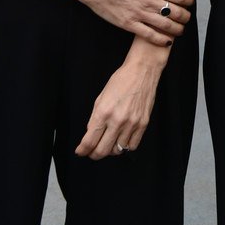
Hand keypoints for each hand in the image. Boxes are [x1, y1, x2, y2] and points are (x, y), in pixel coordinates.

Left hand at [75, 43, 169, 159]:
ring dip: (110, 150)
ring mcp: (132, 123)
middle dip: (94, 154)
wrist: (142, 70)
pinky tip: (122, 140)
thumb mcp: (101, 97)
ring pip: (117, 150)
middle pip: (102, 151)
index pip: (89, 141)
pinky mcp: (143, 124)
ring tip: (109, 142)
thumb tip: (91, 133)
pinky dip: (125, 147)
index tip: (81, 151)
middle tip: (92, 152)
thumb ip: (95, 117)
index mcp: (104, 112)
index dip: (82, 150)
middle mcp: (117, 120)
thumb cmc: (121, 80)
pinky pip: (132, 146)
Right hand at [79, 0, 193, 44]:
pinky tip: (167, 41)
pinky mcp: (129, 24)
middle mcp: (148, 0)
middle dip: (185, 16)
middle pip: (176, 12)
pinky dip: (160, 40)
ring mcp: (139, 13)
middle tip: (187, 18)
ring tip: (180, 30)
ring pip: (165, 25)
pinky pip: (149, 35)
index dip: (190, 0)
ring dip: (177, 29)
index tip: (191, 2)